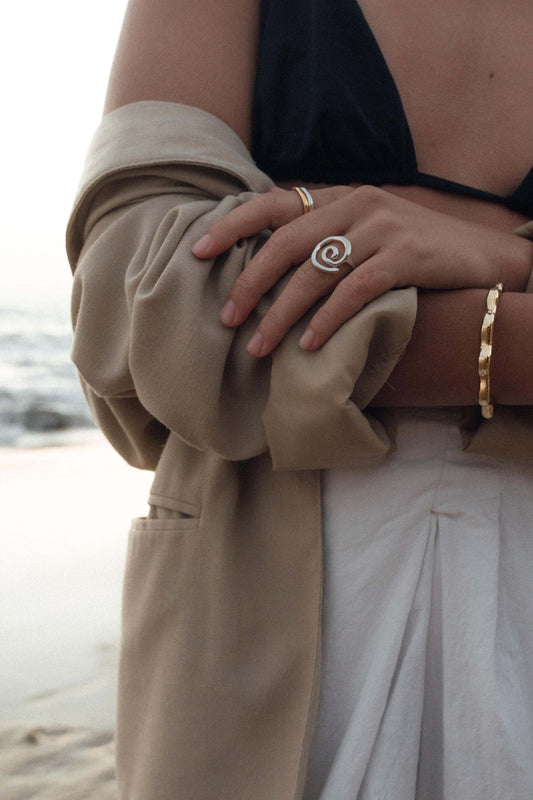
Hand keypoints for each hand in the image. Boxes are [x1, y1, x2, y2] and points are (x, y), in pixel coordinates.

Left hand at [192, 185, 529, 356]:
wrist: (483, 255)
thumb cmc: (415, 250)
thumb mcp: (367, 232)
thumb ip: (326, 238)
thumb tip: (269, 267)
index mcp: (340, 196)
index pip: (273, 203)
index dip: (233, 225)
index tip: (198, 251)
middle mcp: (357, 204)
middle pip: (286, 242)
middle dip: (251, 283)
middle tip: (227, 319)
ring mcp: (383, 227)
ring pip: (316, 272)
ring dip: (282, 313)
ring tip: (260, 346)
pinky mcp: (406, 254)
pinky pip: (354, 290)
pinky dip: (328, 319)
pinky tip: (310, 345)